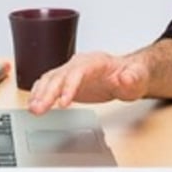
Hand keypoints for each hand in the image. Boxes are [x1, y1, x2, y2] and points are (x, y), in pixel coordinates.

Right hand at [27, 51, 149, 114]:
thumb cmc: (133, 76)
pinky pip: (48, 83)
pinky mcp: (66, 80)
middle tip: (39, 109)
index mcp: (96, 61)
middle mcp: (80, 63)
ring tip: (33, 109)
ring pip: (50, 79)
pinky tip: (33, 103)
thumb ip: (132, 78)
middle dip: (48, 92)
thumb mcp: (138, 78)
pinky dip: (39, 93)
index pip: (79, 71)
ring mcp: (71, 71)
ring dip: (40, 93)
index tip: (63, 102)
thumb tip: (125, 77)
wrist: (129, 75)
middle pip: (60, 75)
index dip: (69, 86)